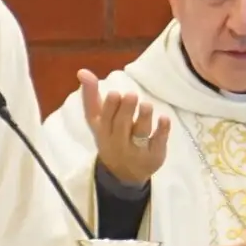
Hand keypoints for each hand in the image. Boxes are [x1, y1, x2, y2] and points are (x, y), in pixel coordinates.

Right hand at [79, 70, 168, 187]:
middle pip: (121, 126)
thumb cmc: (110, 138)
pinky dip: (162, 131)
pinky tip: (164, 118)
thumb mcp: (98, 121)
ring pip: (140, 134)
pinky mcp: (154, 155)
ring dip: (144, 118)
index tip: (114, 93)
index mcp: (102, 131)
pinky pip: (159, 142)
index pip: (102, 120)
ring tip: (147, 105)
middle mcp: (117, 142)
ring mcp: (136, 150)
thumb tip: (82, 71)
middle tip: (131, 95)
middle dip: (126, 110)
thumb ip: (91, 96)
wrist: (123, 174)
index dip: (109, 108)